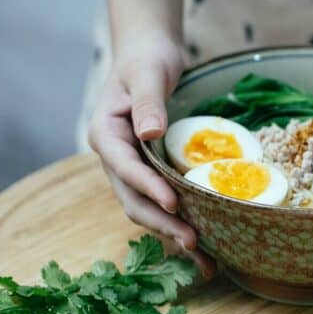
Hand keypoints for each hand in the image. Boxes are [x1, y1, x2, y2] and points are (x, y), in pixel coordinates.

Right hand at [87, 30, 215, 276]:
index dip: (148, 187)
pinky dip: (180, 221)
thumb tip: (149, 132)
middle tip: (193, 243)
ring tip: (203, 257)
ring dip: (172, 232)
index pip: (125, 166)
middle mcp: (115, 157)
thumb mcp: (149, 74)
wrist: (147, 56)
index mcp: (106, 133)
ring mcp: (131, 168)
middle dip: (162, 223)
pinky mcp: (149, 172)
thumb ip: (149, 101)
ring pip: (147, 207)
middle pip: (134, 198)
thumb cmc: (147, 60)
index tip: (174, 203)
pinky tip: (206, 242)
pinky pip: (162, 201)